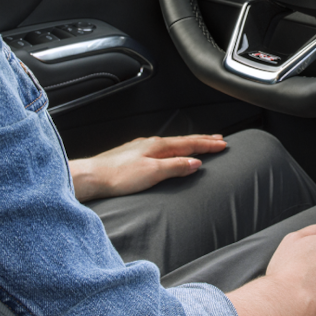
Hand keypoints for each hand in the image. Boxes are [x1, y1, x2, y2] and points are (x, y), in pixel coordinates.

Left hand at [68, 134, 227, 202]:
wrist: (91, 176)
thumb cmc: (118, 176)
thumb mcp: (152, 173)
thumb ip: (175, 167)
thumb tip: (195, 163)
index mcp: (158, 146)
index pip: (190, 144)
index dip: (208, 144)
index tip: (223, 144)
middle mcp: (150, 143)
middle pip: (182, 140)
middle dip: (202, 140)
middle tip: (218, 139)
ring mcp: (141, 148)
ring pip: (172, 143)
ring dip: (189, 143)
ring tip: (199, 143)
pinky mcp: (133, 155)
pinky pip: (161, 148)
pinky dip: (174, 148)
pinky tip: (171, 152)